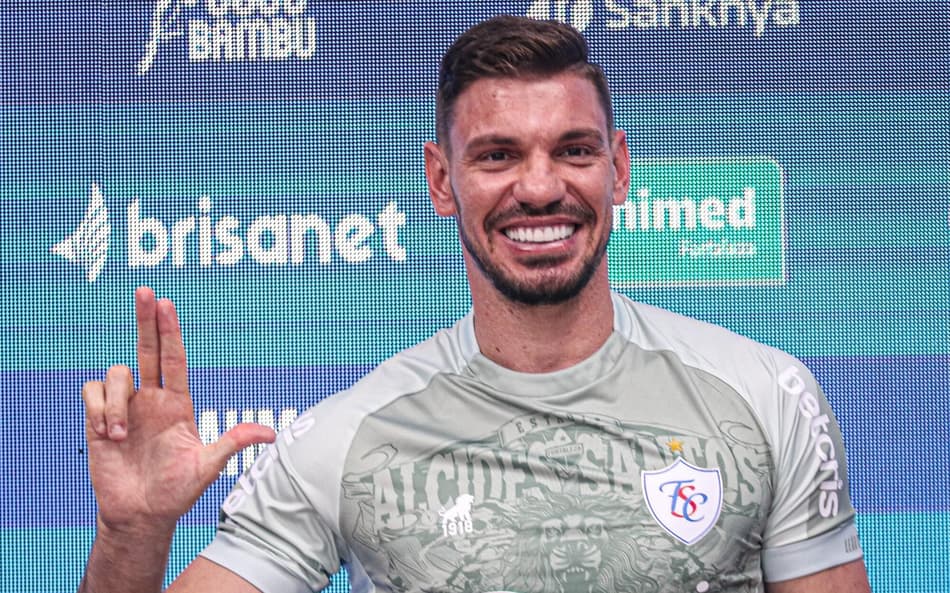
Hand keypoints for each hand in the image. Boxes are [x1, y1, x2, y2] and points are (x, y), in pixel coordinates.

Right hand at [82, 287, 275, 534]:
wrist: (141, 515)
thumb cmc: (177, 492)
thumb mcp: (208, 467)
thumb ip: (233, 444)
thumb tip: (271, 434)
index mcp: (177, 403)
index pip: (174, 359)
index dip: (170, 331)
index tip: (166, 304)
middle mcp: (151, 398)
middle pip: (147, 348)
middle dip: (145, 319)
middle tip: (145, 291)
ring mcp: (125, 407)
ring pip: (116, 373)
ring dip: (116, 402)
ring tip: (121, 435)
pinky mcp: (98, 419)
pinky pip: (92, 391)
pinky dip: (98, 409)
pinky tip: (109, 436)